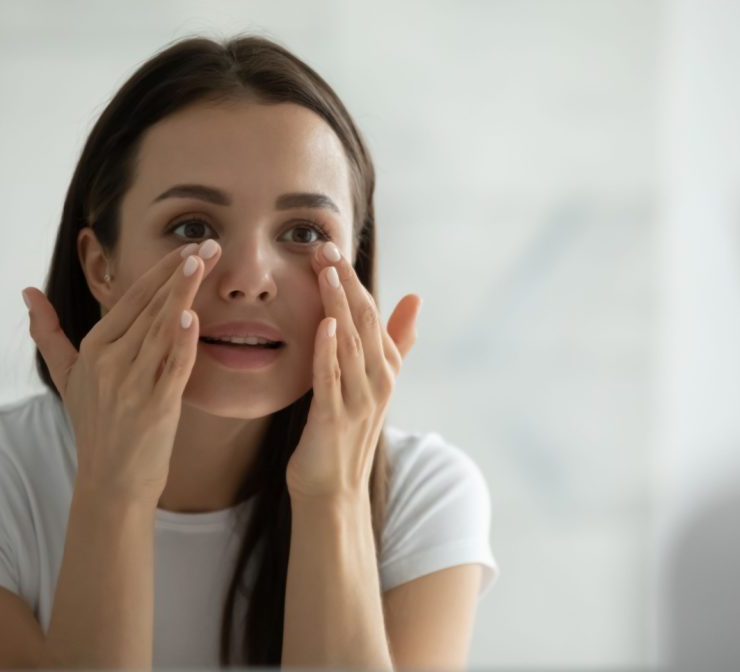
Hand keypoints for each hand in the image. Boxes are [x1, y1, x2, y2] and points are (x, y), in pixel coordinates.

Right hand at [23, 241, 221, 503]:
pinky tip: (191, 317)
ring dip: (183, 294)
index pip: (132, 299)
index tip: (188, 246)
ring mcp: (132, 384)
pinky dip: (181, 343)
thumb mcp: (67, 376)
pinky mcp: (155, 407)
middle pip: (150, 308)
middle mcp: (111, 361)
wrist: (111, 482)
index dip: (161, 271)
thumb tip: (27, 292)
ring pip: (161, 330)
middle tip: (211, 243)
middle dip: (181, 273)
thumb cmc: (95, 426)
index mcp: (95, 348)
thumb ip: (48, 333)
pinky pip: (171, 368)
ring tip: (203, 262)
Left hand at [285, 241, 420, 501]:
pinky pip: (332, 378)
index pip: (371, 313)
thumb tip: (415, 297)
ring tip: (325, 272)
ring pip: (350, 343)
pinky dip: (329, 350)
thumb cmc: (345, 433)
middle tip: (324, 248)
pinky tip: (323, 324)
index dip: (353, 279)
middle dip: (345, 282)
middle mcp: (378, 381)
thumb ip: (395, 341)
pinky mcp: (335, 419)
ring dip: (337, 306)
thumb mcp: (373, 382)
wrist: (332, 490)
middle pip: (363, 322)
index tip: (332, 248)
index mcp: (385, 368)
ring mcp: (359, 400)